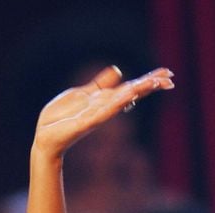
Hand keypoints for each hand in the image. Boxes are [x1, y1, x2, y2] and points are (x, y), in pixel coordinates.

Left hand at [33, 65, 173, 160]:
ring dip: (137, 92)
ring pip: (120, 102)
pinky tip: (127, 96)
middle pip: (131, 94)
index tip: (168, 75)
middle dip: (149, 86)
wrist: (44, 138)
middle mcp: (104, 109)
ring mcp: (96, 117)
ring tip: (153, 83)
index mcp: (104, 100)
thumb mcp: (81, 94)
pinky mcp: (85, 124)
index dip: (148, 81)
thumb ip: (99, 85)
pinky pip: (103, 113)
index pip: (131, 88)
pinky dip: (115, 105)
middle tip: (170, 79)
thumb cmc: (60, 118)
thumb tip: (118, 71)